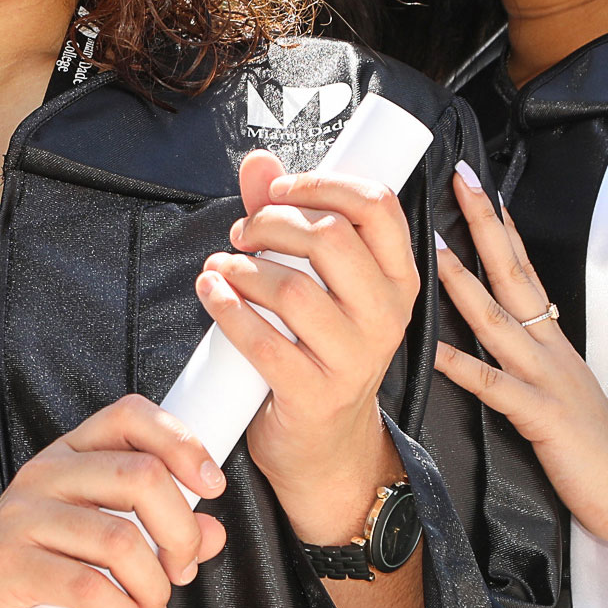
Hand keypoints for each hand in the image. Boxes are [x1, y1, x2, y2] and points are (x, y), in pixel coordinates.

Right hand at [0, 395, 227, 607]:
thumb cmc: (28, 579)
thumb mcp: (94, 546)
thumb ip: (154, 533)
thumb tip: (213, 531)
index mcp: (66, 457)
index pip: (130, 416)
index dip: (182, 442)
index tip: (210, 488)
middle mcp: (43, 475)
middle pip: (141, 476)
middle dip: (181, 532)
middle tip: (183, 571)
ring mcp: (21, 518)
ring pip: (121, 539)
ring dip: (155, 587)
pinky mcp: (8, 566)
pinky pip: (88, 587)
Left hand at [197, 150, 418, 544]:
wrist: (323, 444)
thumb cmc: (317, 349)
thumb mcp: (318, 283)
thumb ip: (288, 218)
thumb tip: (258, 163)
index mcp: (397, 279)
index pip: (377, 206)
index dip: (322, 184)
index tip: (279, 191)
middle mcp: (386, 316)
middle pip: (329, 239)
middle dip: (271, 223)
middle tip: (242, 233)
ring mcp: (354, 359)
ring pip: (293, 289)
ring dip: (242, 267)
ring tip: (221, 267)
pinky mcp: (315, 394)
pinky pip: (264, 342)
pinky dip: (227, 309)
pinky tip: (210, 292)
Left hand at [433, 165, 607, 553]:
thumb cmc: (585, 444)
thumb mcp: (553, 386)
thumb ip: (522, 355)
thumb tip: (487, 326)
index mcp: (550, 340)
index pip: (523, 271)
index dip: (502, 228)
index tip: (479, 188)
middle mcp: (549, 348)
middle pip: (513, 275)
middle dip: (486, 227)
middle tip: (460, 183)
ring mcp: (547, 379)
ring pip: (499, 321)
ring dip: (464, 283)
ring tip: (434, 249)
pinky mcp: (542, 416)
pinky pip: (496, 387)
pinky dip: (463, 366)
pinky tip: (433, 349)